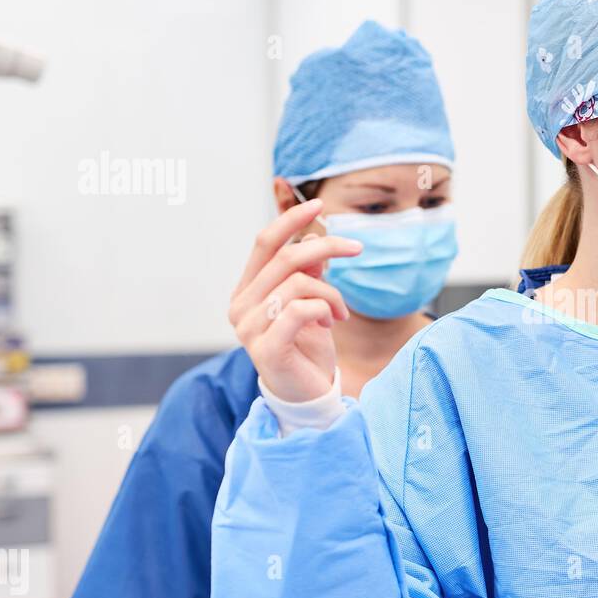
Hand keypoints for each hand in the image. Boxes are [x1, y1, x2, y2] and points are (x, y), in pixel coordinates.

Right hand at [229, 199, 361, 402]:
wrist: (307, 393)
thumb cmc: (307, 346)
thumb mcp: (311, 301)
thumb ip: (306, 271)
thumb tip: (310, 236)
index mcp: (247, 289)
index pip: (264, 242)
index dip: (291, 219)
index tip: (321, 204)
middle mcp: (240, 306)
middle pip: (286, 257)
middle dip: (327, 247)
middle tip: (357, 249)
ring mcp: (249, 329)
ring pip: (298, 283)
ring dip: (331, 293)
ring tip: (341, 311)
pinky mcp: (266, 349)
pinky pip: (301, 310)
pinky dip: (324, 310)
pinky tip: (331, 323)